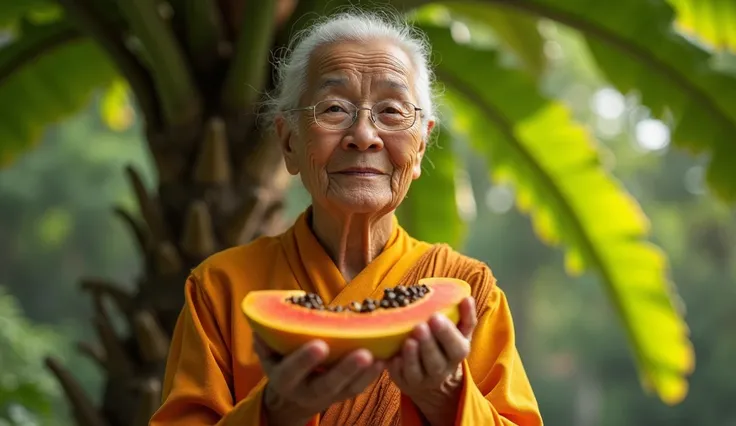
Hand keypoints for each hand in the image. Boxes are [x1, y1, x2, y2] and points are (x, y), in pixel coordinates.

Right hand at [252, 334, 384, 425]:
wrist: (292, 394)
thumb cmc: (282, 362)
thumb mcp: (269, 354)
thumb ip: (265, 340)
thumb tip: (261, 326)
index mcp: (284, 379)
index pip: (292, 371)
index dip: (305, 360)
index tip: (320, 345)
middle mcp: (306, 391)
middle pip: (327, 385)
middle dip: (345, 370)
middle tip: (363, 354)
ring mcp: (328, 395)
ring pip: (348, 389)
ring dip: (365, 374)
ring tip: (379, 357)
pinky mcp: (344, 394)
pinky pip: (360, 387)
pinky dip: (373, 375)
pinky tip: (385, 359)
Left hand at [388, 297, 476, 424]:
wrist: (432, 376)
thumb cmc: (445, 346)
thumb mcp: (460, 333)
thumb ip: (465, 316)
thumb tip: (467, 298)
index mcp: (457, 354)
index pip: (456, 347)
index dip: (446, 333)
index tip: (435, 316)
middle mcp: (441, 370)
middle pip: (435, 361)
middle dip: (428, 344)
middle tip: (420, 326)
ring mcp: (422, 378)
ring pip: (417, 371)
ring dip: (412, 356)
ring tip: (408, 341)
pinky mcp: (405, 381)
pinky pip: (400, 376)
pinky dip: (397, 367)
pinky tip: (394, 357)